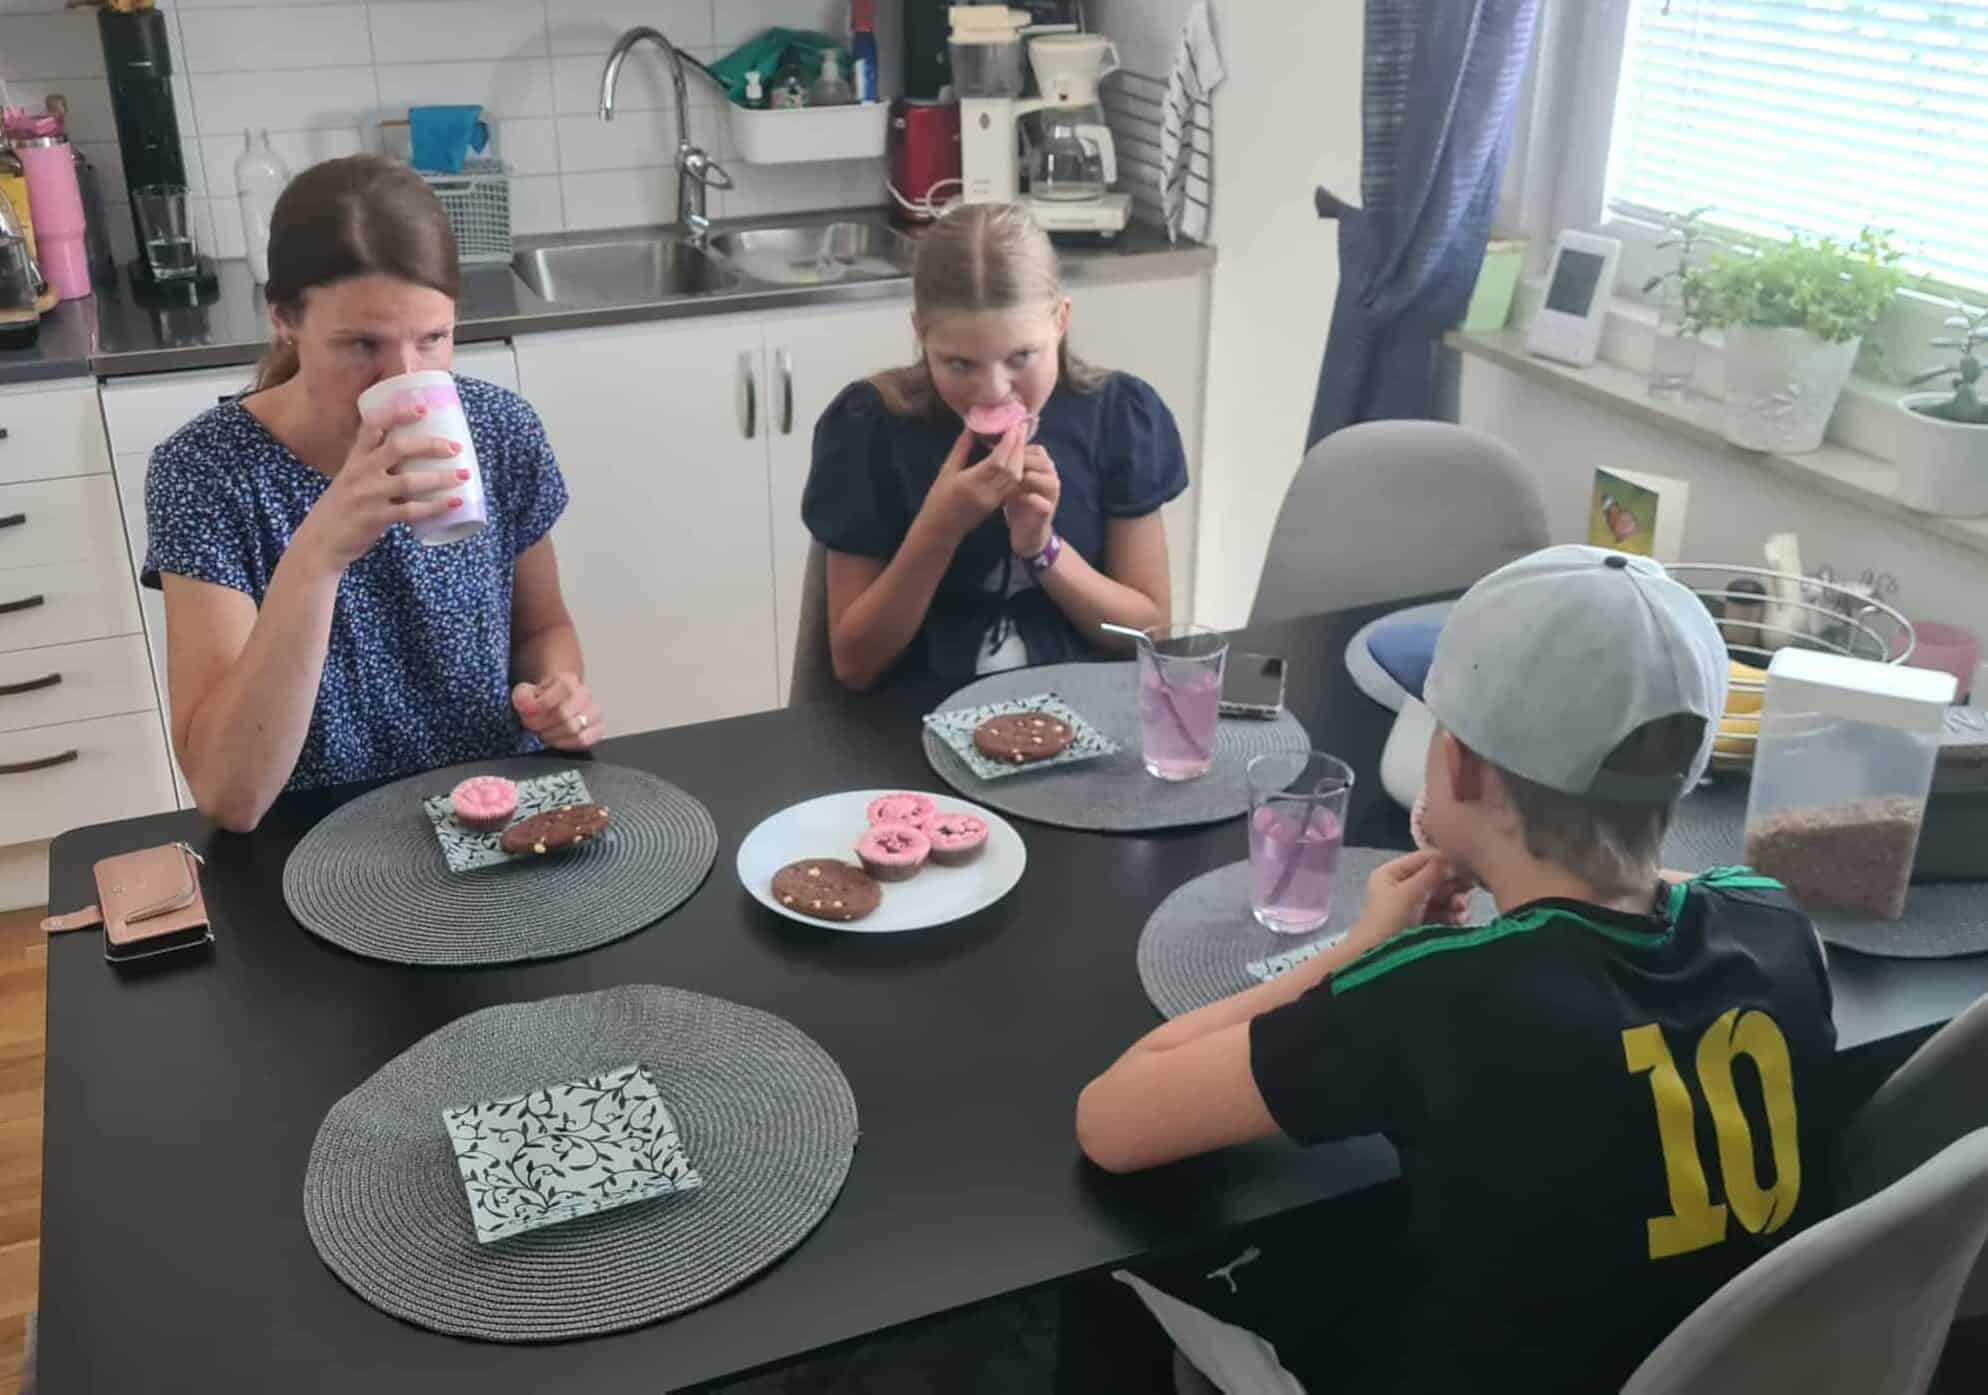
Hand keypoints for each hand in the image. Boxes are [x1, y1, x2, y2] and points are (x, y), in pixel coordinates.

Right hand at [292, 404, 466, 572]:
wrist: (319, 543)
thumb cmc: (341, 510)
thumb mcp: (351, 480)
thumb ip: (374, 467)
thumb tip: (413, 457)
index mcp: (355, 459)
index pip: (373, 426)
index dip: (398, 413)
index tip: (423, 408)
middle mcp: (360, 472)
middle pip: (398, 447)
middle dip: (430, 444)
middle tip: (455, 447)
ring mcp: (368, 495)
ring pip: (410, 480)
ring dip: (441, 477)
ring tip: (465, 475)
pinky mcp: (375, 518)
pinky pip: (411, 510)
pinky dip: (436, 506)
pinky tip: (454, 503)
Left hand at [512, 673, 600, 750]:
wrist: (556, 703)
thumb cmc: (542, 699)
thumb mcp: (526, 692)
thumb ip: (522, 696)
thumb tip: (525, 704)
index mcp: (568, 680)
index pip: (558, 693)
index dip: (539, 706)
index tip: (526, 712)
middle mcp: (585, 694)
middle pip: (564, 714)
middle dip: (542, 724)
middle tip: (532, 725)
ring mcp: (594, 712)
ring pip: (574, 728)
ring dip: (552, 735)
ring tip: (543, 732)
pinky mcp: (598, 728)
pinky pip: (584, 740)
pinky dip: (566, 743)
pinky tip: (556, 740)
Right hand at [919, 425, 1024, 543]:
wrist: (940, 530)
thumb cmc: (938, 499)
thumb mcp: (946, 471)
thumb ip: (961, 449)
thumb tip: (971, 426)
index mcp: (970, 483)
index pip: (997, 461)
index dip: (1009, 442)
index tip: (1014, 426)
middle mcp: (985, 492)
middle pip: (1011, 468)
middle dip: (1018, 446)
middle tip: (1020, 427)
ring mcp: (993, 500)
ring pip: (1015, 477)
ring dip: (1020, 457)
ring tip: (1020, 439)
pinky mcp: (996, 505)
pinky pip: (1012, 485)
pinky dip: (1017, 469)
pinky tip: (1016, 457)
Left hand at [1004, 443, 1060, 559]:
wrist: (1027, 532)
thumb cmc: (1017, 502)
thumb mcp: (1012, 479)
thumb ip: (1010, 462)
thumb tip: (994, 442)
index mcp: (1043, 467)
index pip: (1035, 449)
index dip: (1017, 448)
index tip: (998, 451)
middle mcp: (1051, 478)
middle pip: (1042, 461)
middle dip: (1021, 461)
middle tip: (1001, 465)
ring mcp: (1052, 495)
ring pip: (1048, 479)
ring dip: (1028, 478)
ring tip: (1010, 480)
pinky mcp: (1048, 512)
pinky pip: (1044, 503)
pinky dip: (1030, 499)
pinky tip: (1017, 498)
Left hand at [1347, 851, 1465, 950]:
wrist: (1379, 960)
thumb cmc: (1389, 921)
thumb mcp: (1409, 892)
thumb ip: (1432, 873)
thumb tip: (1453, 857)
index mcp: (1392, 873)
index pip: (1425, 858)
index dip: (1446, 861)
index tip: (1468, 868)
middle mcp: (1402, 887)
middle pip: (1437, 878)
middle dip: (1454, 885)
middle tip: (1469, 890)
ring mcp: (1413, 907)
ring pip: (1443, 897)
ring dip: (1456, 901)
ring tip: (1461, 909)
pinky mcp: (1422, 925)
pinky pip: (1443, 914)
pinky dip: (1453, 916)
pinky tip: (1459, 920)